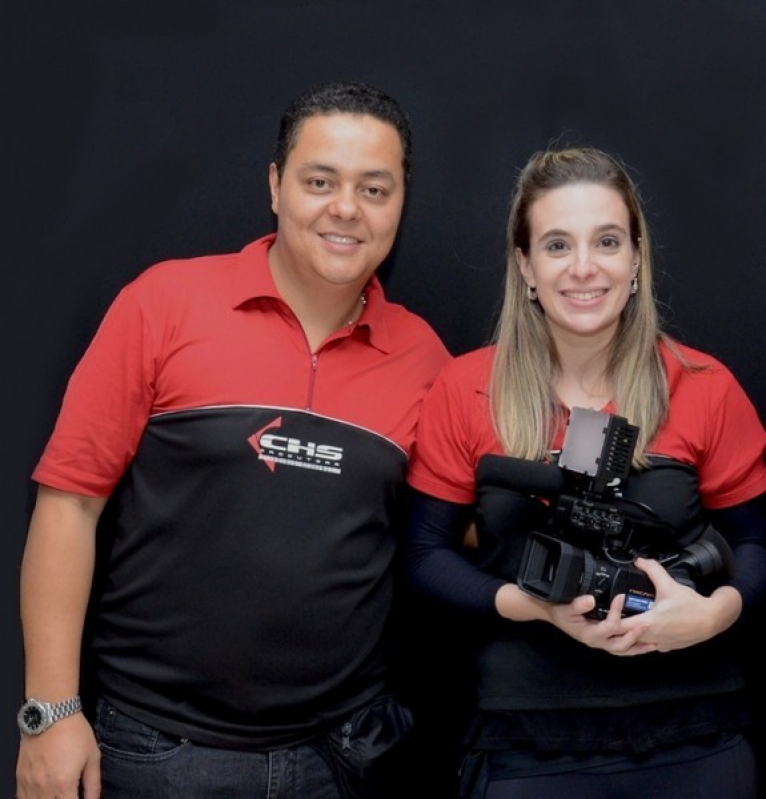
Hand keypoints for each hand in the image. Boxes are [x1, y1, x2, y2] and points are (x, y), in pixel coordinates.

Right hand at [16, 714, 100, 798]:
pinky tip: (43, 795)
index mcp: (63, 784)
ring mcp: (28, 785)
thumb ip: (93, 783)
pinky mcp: (19, 779)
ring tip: (58, 794)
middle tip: (70, 794)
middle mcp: (43, 789)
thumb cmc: (75, 734)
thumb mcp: (93, 756)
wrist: (51, 714)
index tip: (79, 798)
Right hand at [546, 592, 655, 655]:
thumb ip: (577, 605)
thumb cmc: (560, 611)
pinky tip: (645, 642)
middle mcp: (597, 642)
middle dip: (634, 635)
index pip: (608, 627)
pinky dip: (634, 646)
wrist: (555, 615)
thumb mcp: (565, 607)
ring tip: (654, 642)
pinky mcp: (605, 640)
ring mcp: (602, 642)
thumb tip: (590, 600)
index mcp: (589, 634)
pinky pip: (622, 647)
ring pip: (623, 650)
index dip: (616, 613)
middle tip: (647, 624)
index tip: (621, 597)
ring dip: (638, 646)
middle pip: (620, 645)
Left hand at [620, 558, 741, 652]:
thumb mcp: (669, 584)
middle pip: (623, 637)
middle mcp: (651, 637)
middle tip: (612, 614)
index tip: (607, 610)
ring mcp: (659, 645)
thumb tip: (640, 561)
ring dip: (628, 633)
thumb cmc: (692, 606)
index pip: (616, 627)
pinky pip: (648, 644)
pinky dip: (642, 637)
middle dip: (615, 627)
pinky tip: (644, 626)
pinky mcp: (666, 647)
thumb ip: (652, 570)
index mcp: (648, 623)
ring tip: (626, 619)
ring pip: (635, 643)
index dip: (608, 618)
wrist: (712, 619)